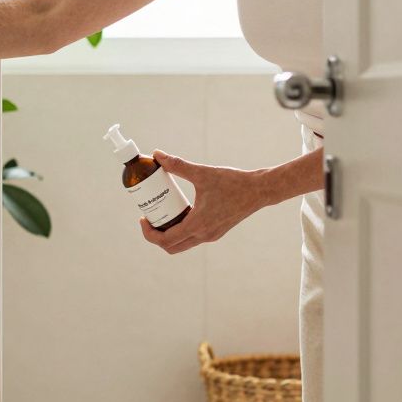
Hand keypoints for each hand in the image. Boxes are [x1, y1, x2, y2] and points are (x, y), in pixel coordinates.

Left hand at [138, 150, 270, 254]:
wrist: (259, 190)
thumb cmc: (233, 182)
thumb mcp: (202, 173)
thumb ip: (178, 165)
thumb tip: (157, 154)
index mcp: (198, 225)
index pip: (166, 240)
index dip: (148, 233)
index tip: (142, 218)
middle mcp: (204, 235)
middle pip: (171, 247)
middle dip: (156, 236)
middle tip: (149, 218)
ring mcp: (211, 236)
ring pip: (182, 244)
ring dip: (169, 234)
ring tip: (162, 215)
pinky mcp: (216, 232)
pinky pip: (192, 238)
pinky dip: (181, 230)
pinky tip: (179, 212)